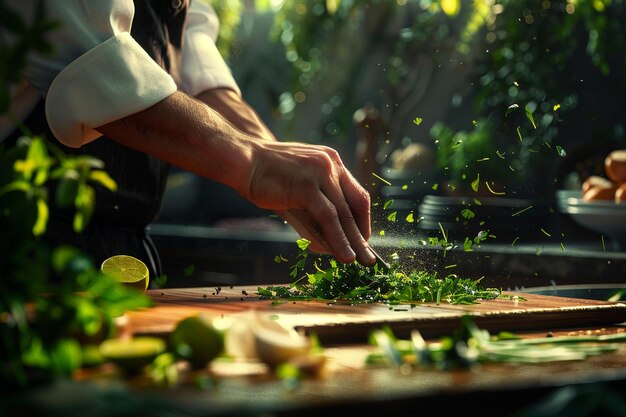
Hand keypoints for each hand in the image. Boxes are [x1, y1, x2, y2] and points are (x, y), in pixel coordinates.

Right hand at [241, 141, 375, 264]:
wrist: (242, 160)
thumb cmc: (265, 176)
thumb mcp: (297, 189)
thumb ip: (313, 210)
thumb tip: (325, 242)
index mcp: (331, 161)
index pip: (356, 194)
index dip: (362, 220)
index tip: (362, 240)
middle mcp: (331, 164)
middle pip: (356, 205)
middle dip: (362, 235)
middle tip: (369, 257)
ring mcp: (321, 173)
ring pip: (344, 214)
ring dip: (353, 241)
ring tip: (358, 261)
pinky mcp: (308, 187)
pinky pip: (329, 218)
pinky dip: (339, 239)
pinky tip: (343, 255)